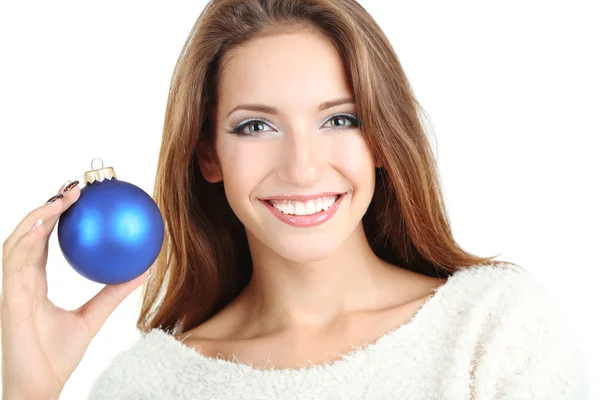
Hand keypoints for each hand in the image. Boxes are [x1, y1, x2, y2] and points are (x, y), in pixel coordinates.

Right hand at [1, 181, 148, 398]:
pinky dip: (26, 240)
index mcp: (34, 283)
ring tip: (63, 197)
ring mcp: (11, 288)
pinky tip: (43, 224)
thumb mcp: (93, 318)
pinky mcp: (8, 298)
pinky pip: (14, 264)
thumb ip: (113, 293)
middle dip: (46, 207)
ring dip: (38, 216)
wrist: (39, 387)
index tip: (76, 198)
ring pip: (18, 241)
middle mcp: (20, 280)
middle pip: (29, 234)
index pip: (42, 242)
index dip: (54, 218)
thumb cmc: (58, 356)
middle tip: (72, 186)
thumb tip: (143, 270)